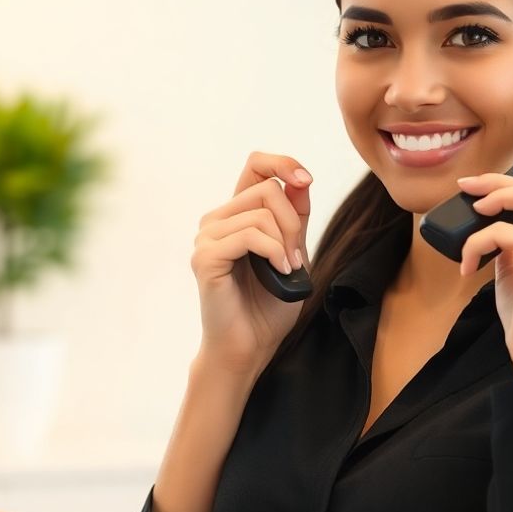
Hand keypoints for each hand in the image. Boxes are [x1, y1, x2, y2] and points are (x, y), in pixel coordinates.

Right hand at [191, 151, 312, 377]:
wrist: (250, 347)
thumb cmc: (268, 306)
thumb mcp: (292, 253)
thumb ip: (294, 218)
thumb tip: (300, 179)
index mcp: (236, 216)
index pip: (255, 166)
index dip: (283, 164)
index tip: (306, 180)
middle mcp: (217, 221)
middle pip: (266, 190)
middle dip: (293, 221)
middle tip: (296, 257)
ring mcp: (207, 238)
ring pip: (260, 213)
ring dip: (285, 243)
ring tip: (287, 269)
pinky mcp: (206, 257)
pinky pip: (249, 235)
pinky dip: (273, 252)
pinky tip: (280, 271)